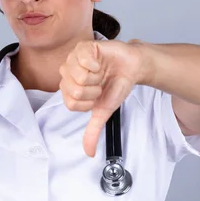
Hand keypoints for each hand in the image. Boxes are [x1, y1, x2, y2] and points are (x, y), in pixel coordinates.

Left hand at [59, 39, 144, 156]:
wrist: (132, 67)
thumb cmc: (115, 86)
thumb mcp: (103, 111)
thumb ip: (93, 131)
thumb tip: (89, 153)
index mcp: (68, 89)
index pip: (71, 103)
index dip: (88, 102)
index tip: (97, 96)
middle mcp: (67, 73)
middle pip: (74, 91)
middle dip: (94, 90)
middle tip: (100, 83)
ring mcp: (73, 59)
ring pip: (79, 76)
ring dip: (96, 77)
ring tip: (101, 72)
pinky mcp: (83, 47)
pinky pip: (83, 59)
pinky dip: (96, 63)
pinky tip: (100, 61)